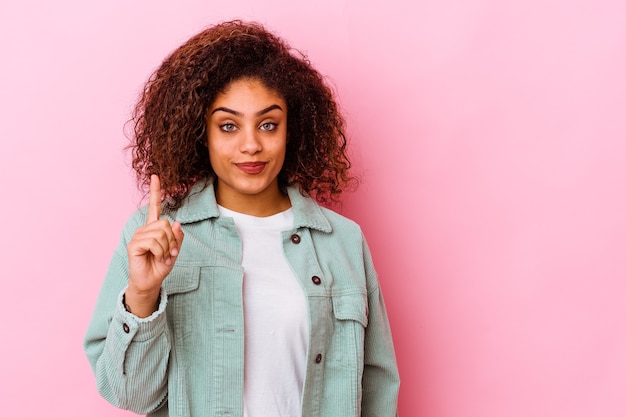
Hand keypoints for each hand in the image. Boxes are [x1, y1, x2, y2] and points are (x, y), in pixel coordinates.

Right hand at [125, 174, 183, 316]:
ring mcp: (138, 236)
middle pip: (165, 223)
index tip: (156, 176)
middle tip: (169, 253)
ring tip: (162, 257)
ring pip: (161, 233)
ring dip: (166, 248)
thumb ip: (177, 238)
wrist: (150, 282)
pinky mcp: (134, 245)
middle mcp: (145, 229)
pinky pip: (154, 242)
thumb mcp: (174, 251)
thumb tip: (177, 223)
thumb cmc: (160, 266)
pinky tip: (156, 257)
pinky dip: (160, 251)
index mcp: (154, 228)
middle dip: (172, 240)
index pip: (154, 206)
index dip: (155, 191)